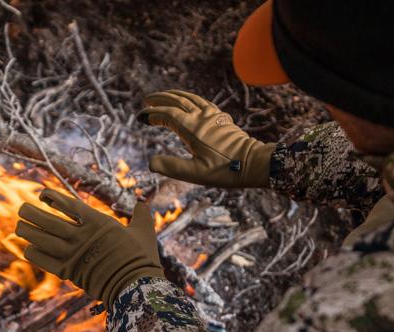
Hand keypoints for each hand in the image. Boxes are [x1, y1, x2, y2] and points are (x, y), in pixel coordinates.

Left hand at [15, 189, 163, 305]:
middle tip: (22, 209)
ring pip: (41, 239)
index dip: (51, 197)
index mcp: (97, 222)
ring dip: (27, 231)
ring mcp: (73, 254)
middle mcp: (81, 235)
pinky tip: (29, 248)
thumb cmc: (141, 258)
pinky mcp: (68, 272)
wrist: (136, 286)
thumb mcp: (144, 232)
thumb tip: (143, 204)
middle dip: (31, 213)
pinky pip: (43, 260)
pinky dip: (34, 253)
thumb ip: (141, 216)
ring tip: (19, 226)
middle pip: (47, 220)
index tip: (43, 195)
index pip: (67, 203)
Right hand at [138, 90, 273, 187]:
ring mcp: (212, 115)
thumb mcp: (194, 173)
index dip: (152, 114)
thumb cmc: (224, 170)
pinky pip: (201, 101)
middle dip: (160, 99)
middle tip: (147, 100)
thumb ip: (171, 167)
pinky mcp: (220, 118)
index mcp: (192, 128)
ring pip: (189, 98)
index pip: (167, 114)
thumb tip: (150, 163)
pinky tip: (188, 102)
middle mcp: (201, 117)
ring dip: (174, 95)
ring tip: (163, 97)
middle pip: (177, 101)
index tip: (141, 116)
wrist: (252, 163)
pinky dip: (189, 98)